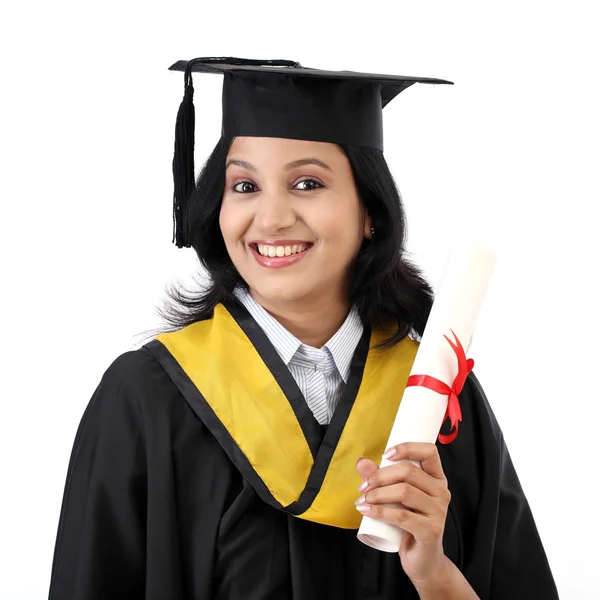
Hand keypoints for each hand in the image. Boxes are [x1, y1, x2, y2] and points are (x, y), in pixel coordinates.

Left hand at [355, 442, 451, 585]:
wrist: (422, 559)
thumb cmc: (408, 523)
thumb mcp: (394, 497)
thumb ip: (379, 477)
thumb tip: (362, 462)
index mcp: (436, 478)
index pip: (429, 451)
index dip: (407, 448)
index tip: (385, 454)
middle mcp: (441, 492)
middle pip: (409, 471)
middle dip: (380, 476)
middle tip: (363, 487)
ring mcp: (439, 512)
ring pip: (404, 491)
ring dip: (377, 494)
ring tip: (362, 501)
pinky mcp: (431, 530)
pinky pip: (402, 515)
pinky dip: (380, 512)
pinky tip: (367, 511)